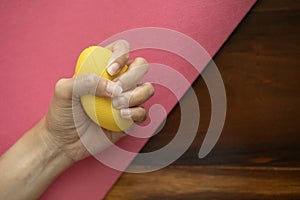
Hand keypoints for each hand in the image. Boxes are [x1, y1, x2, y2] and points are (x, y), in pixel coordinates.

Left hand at [43, 40, 153, 161]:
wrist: (64, 142)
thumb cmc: (62, 113)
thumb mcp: (64, 91)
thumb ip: (85, 81)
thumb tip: (114, 88)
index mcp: (102, 68)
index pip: (121, 49)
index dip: (122, 55)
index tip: (110, 71)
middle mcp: (117, 81)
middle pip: (141, 66)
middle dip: (131, 77)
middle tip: (115, 91)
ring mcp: (126, 100)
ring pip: (147, 89)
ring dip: (136, 95)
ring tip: (117, 105)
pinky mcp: (130, 118)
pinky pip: (143, 112)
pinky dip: (136, 113)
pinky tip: (121, 116)